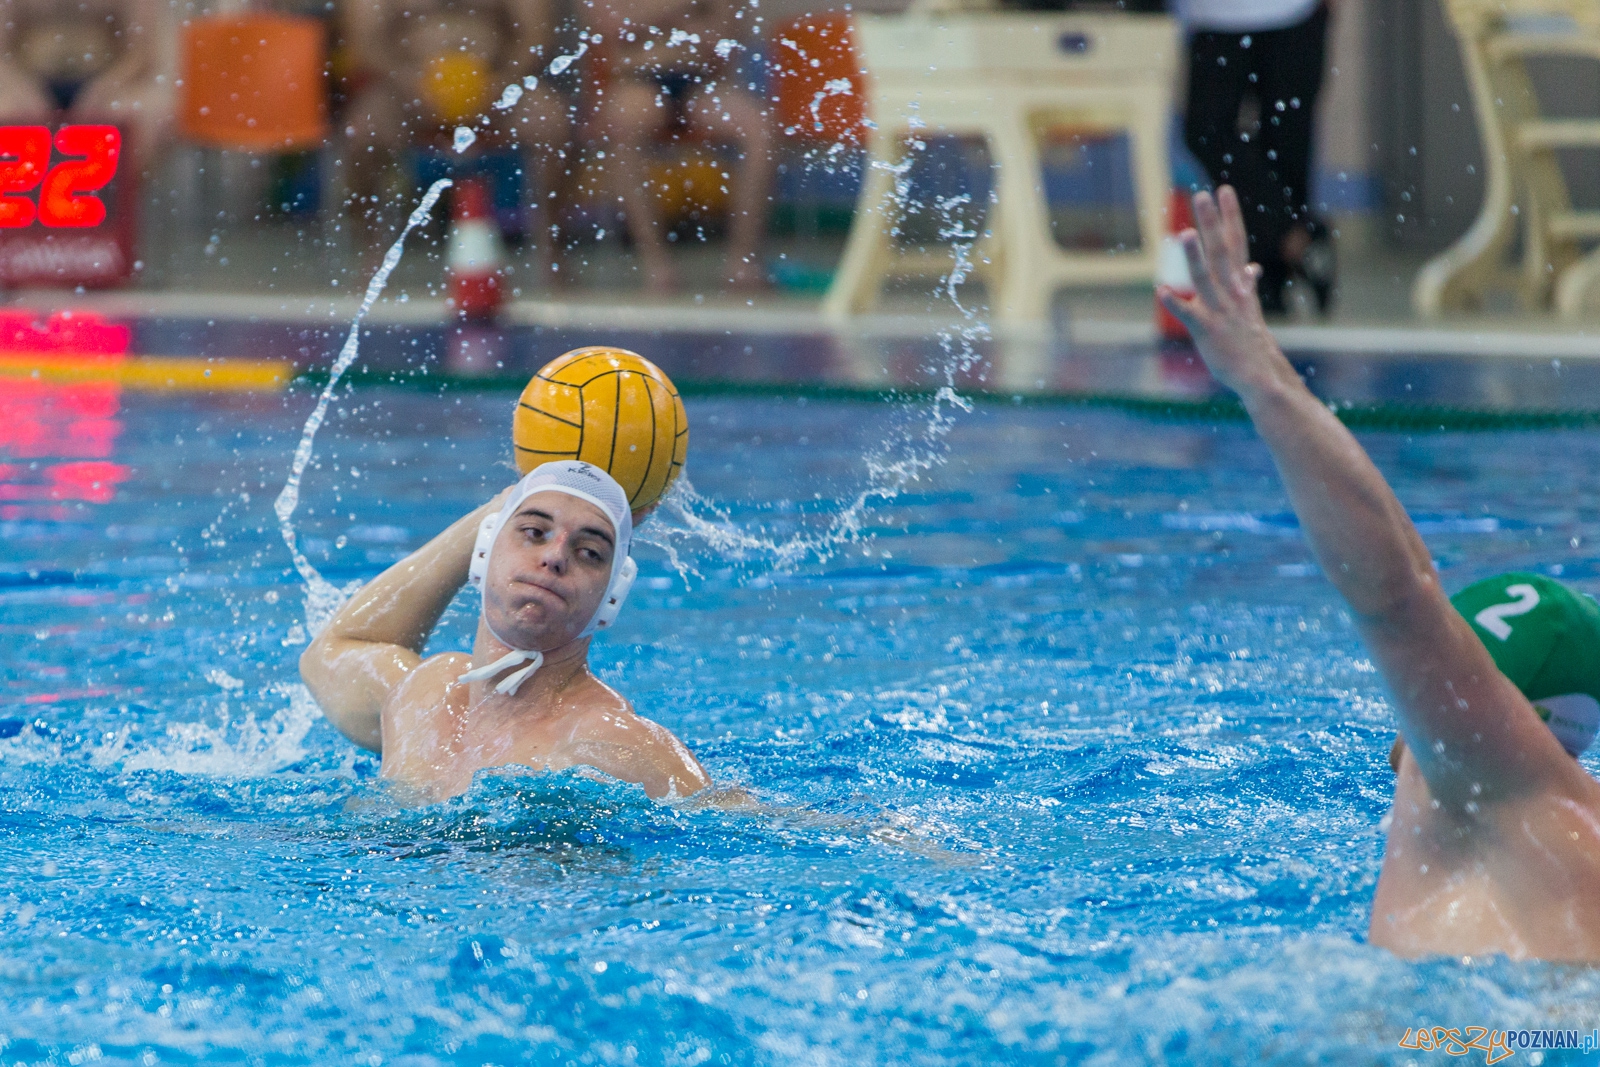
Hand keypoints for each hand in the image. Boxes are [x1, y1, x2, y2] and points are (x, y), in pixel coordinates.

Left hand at [1156, 186, 1288, 398]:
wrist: (1261, 375)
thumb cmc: (1251, 343)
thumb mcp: (1250, 309)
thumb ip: (1246, 287)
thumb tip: (1251, 269)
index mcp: (1240, 285)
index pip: (1236, 243)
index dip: (1230, 217)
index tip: (1224, 190)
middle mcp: (1231, 292)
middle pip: (1222, 251)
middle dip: (1212, 223)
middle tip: (1203, 194)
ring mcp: (1220, 311)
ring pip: (1205, 278)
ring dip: (1195, 256)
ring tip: (1184, 232)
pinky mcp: (1208, 331)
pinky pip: (1189, 315)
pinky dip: (1176, 303)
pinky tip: (1160, 290)